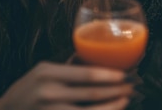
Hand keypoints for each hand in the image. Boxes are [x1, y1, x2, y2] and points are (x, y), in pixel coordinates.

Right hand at [0, 61, 134, 109]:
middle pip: (92, 94)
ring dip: (113, 106)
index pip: (86, 74)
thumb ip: (67, 68)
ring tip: (125, 100)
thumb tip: (97, 57)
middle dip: (117, 91)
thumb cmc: (28, 90)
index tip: (125, 74)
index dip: (109, 75)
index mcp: (48, 73)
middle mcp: (48, 92)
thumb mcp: (43, 73)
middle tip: (132, 87)